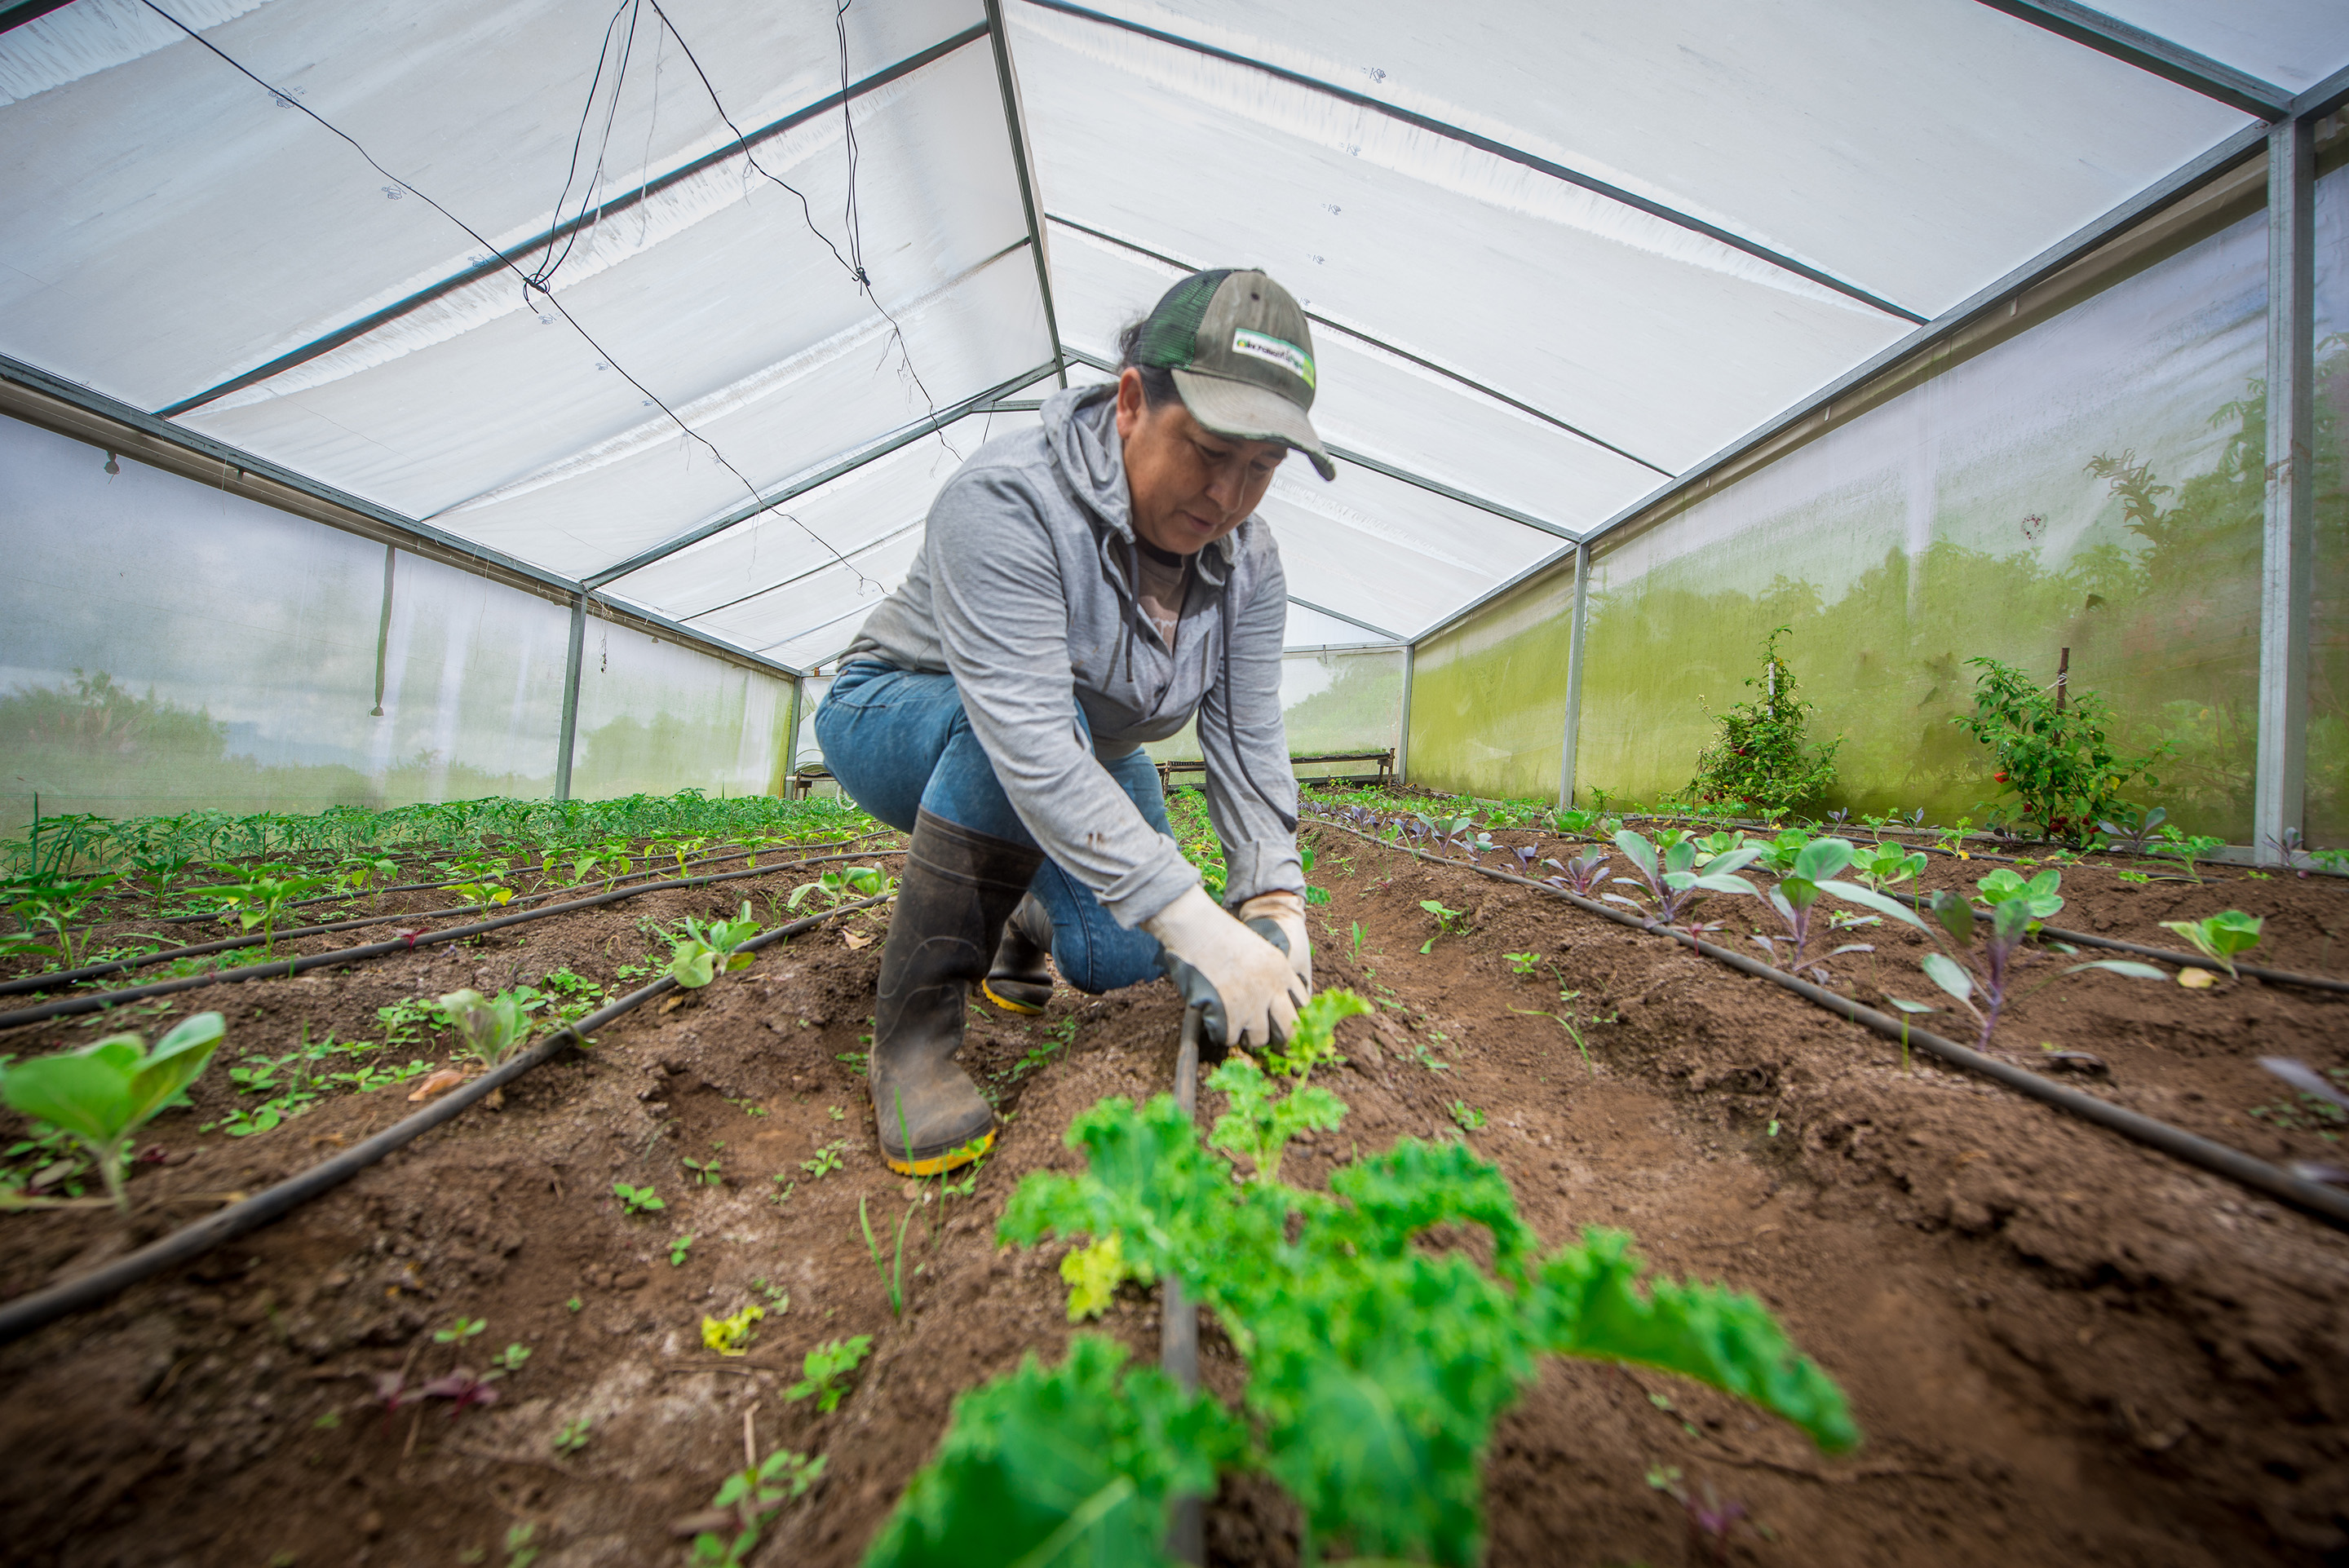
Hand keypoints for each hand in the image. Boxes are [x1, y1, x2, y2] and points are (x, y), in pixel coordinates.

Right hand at [1144, 885, 1305, 1051]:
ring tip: (1233, 1023)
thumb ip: (1271, 976)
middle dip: (1280, 1042)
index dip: (1297, 1020)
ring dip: (1245, 1036)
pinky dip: (1219, 1032)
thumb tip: (1276, 1008)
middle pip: (1288, 1031)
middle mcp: (1271, 989)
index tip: (1286, 1027)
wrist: (1195, 927)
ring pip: (1258, 1040)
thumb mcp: (1259, 951)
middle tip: (1269, 1043)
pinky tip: (1212, 1015)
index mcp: (1283, 971)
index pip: (1304, 1006)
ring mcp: (1251, 1004)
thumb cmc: (1220, 936)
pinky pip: (1228, 1038)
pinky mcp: (1228, 1015)